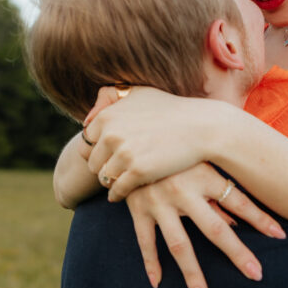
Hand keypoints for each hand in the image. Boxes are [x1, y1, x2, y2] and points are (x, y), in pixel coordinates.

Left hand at [83, 86, 225, 197]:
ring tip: (120, 182)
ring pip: (104, 177)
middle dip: (103, 166)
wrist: (201, 127)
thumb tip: (87, 117)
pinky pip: (117, 190)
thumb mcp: (138, 93)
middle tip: (115, 171)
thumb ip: (110, 98)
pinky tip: (123, 194)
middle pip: (92, 162)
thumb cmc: (171, 109)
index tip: (108, 155)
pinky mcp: (137, 172)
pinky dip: (118, 194)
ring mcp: (123, 154)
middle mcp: (110, 134)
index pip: (86, 142)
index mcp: (106, 116)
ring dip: (110, 181)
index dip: (97, 149)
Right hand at [125, 163, 285, 287]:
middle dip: (237, 253)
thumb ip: (217, 191)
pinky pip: (145, 241)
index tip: (281, 235)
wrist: (130, 138)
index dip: (261, 218)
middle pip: (214, 229)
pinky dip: (151, 264)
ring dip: (192, 274)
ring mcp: (159, 201)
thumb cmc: (175, 149)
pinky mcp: (137, 209)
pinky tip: (159, 284)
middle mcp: (183, 190)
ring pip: (179, 245)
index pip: (239, 200)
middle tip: (256, 275)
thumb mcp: (199, 161)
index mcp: (204, 175)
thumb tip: (238, 223)